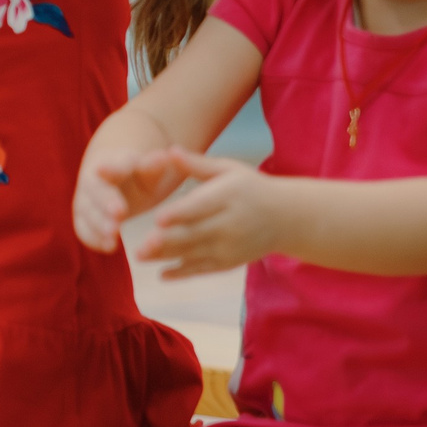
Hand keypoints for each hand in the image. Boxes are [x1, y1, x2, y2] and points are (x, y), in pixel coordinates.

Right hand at [72, 148, 193, 254]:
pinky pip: (83, 228)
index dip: (110, 169)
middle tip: (119, 216)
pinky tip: (108, 247)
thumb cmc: (141, 174)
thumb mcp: (152, 169)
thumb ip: (154, 166)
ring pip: (87, 211)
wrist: (116, 178)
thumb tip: (162, 157)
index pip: (113, 164)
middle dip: (106, 203)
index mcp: (115, 162)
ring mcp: (85, 198)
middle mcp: (94, 179)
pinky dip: (93, 238)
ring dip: (98, 225)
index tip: (103, 170)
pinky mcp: (83, 217)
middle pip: (96, 190)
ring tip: (113, 240)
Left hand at [135, 150, 284, 277]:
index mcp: (230, 196)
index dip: (180, 214)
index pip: (202, 207)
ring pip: (195, 254)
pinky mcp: (230, 262)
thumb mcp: (228, 170)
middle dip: (167, 242)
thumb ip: (197, 164)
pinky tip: (162, 276)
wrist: (287, 218)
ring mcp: (231, 246)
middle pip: (195, 234)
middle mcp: (231, 224)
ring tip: (140, 257)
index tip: (158, 218)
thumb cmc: (250, 188)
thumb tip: (169, 150)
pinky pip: (204, 269)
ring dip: (167, 257)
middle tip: (140, 247)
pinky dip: (183, 274)